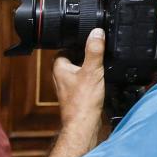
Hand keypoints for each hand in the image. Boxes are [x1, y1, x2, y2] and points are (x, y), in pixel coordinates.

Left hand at [53, 0, 105, 133]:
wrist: (83, 123)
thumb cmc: (82, 101)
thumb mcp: (91, 70)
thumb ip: (94, 51)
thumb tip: (96, 32)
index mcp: (58, 66)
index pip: (65, 46)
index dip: (78, 43)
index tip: (90, 42)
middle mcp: (59, 75)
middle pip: (73, 57)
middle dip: (85, 55)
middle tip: (96, 57)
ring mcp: (66, 85)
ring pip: (78, 69)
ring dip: (88, 67)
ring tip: (98, 69)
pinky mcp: (74, 93)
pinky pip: (82, 79)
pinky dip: (90, 78)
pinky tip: (98, 81)